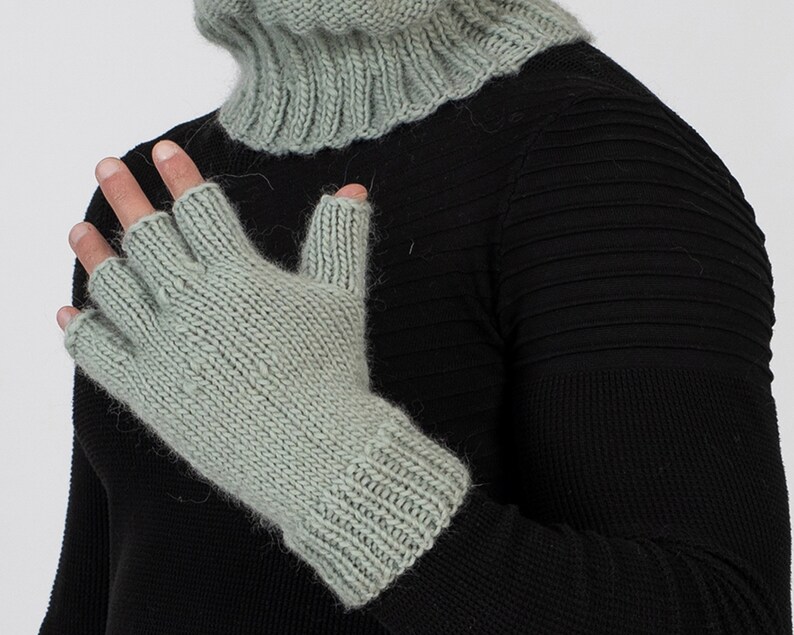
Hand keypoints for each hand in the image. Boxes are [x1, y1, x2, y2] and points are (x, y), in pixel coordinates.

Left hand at [56, 140, 471, 608]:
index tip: (161, 152)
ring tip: (77, 230)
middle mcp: (191, 303)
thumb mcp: (342, 300)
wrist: (313, 452)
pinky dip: (80, 332)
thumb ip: (339, 240)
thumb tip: (353, 186)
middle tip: (106, 167)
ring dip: (92, 254)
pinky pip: (98, 355)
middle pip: (146, 236)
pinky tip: (68, 315)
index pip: (198, 209)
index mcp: (237, 275)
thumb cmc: (332, 373)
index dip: (179, 176)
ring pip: (113, 287)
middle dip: (123, 194)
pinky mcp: (147, 392)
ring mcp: (162, 348)